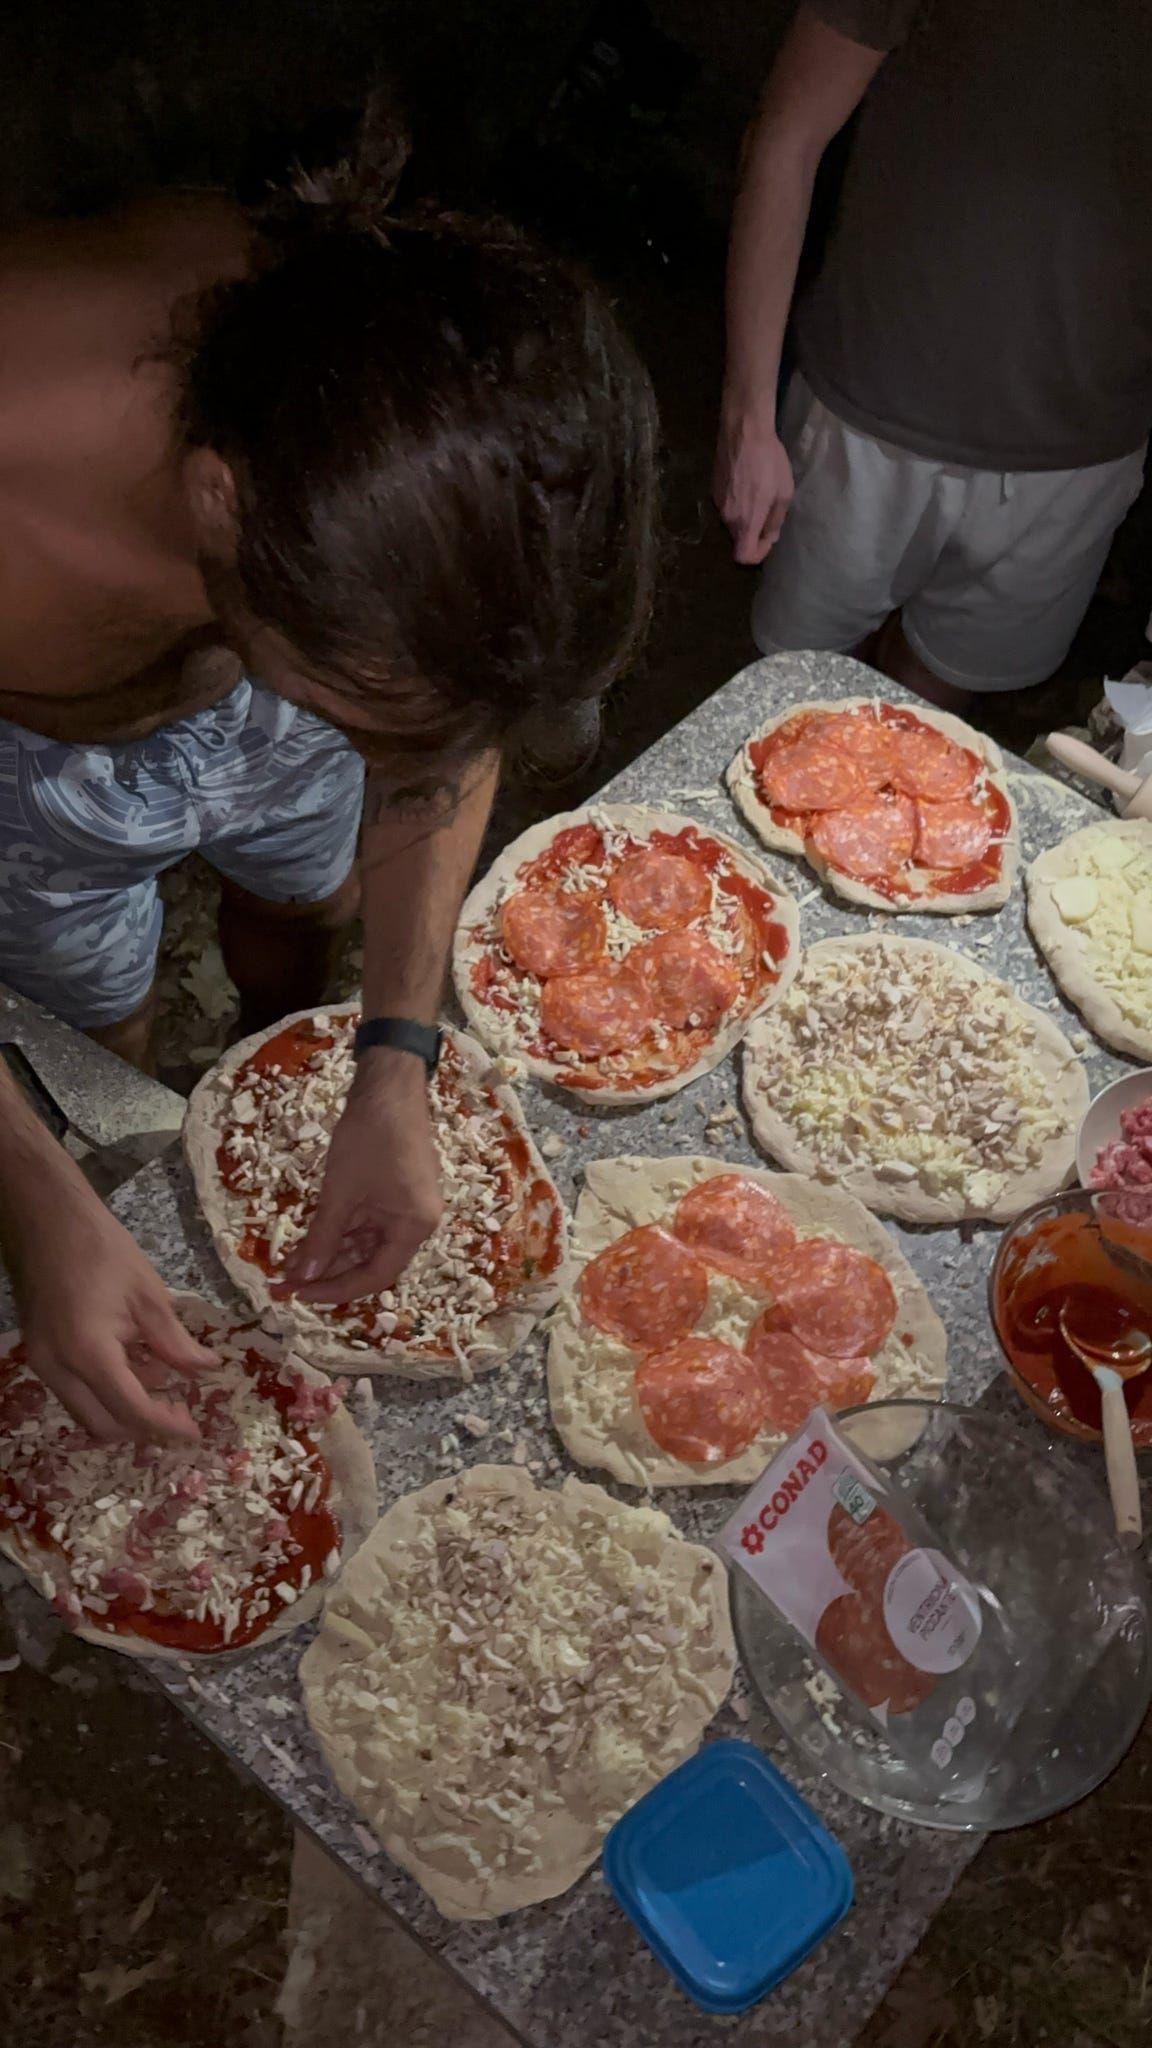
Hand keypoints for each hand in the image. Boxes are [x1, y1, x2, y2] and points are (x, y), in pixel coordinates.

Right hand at [9, 1179, 212, 1442]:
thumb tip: (207, 1370)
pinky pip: (74, 1390)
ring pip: (85, 1412)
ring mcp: (42, 1363)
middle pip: (103, 1425)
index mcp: (88, 1353)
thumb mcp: (149, 1295)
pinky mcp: (39, 1353)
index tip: (196, 1431)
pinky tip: (135, 1363)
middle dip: (144, 1426)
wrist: (47, 1220)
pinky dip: (105, 1390)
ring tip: (162, 1379)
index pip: (132, 1410)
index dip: (167, 1426)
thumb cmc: (102, 1249)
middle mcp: (57, 1369)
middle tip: (181, 1409)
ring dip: (124, 1408)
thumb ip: (176, 1342)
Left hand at [275, 1051, 442, 1303]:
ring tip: (291, 1264)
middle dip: (328, 1274)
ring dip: (330, 1253)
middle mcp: (416, 1224)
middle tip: (285, 1283)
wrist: (388, 1086)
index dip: (336, 1290)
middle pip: (371, 1263)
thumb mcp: (340, 1192)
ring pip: (364, 1245)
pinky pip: (365, 1224)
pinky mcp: (394, 1193)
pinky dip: (339, 1232)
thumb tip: (303, 1278)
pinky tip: (310, 1240)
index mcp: (414, 1227)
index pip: (375, 1277)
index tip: (299, 1294)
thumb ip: (322, 1238)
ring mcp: (406, 1208)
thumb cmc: (369, 1137)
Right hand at [714, 403, 793, 564]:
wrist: (743, 431)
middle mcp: (727, 518)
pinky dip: (738, 503)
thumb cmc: (769, 461)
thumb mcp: (784, 493)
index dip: (758, 554)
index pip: (743, 557)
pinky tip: (748, 481)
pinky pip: (727, 506)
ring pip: (733, 522)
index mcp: (745, 522)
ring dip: (746, 516)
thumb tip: (770, 536)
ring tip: (760, 493)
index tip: (768, 539)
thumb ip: (776, 520)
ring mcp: (717, 503)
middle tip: (770, 511)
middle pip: (739, 539)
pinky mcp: (713, 489)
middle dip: (754, 532)